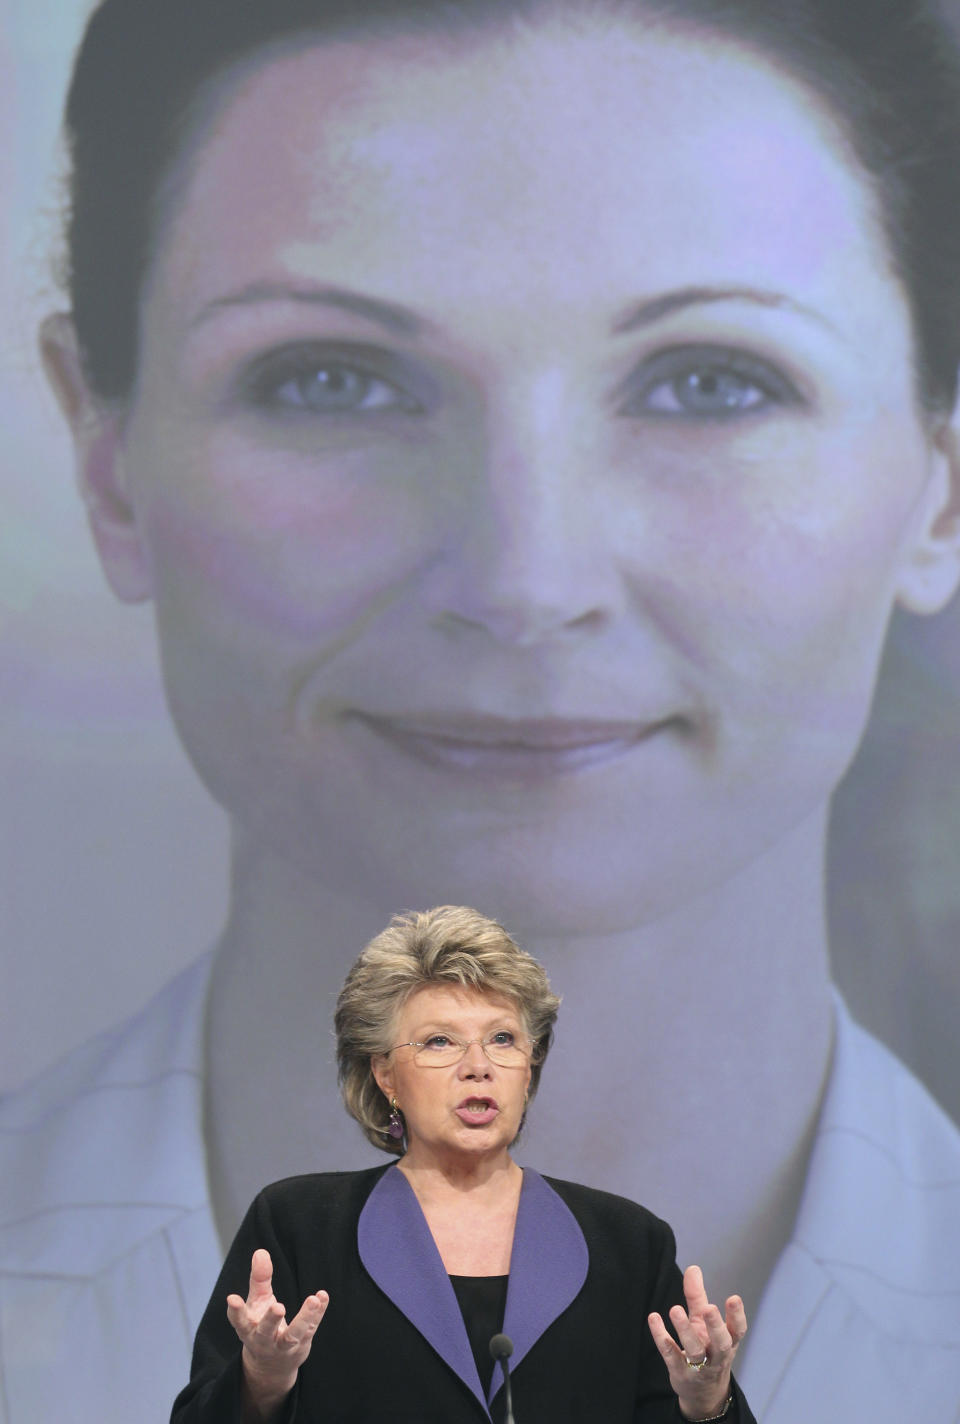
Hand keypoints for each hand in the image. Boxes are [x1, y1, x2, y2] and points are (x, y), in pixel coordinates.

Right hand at [226, 1248, 328, 1418]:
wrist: (272, 1365)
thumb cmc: (260, 1324)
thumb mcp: (257, 1302)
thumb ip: (259, 1279)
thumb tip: (260, 1252)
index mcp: (248, 1328)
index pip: (239, 1320)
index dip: (235, 1311)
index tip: (232, 1298)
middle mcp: (263, 1339)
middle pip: (265, 1331)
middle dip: (271, 1320)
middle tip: (278, 1307)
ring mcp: (283, 1345)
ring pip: (293, 1335)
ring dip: (303, 1319)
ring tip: (312, 1300)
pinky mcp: (302, 1344)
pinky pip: (311, 1328)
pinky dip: (318, 1313)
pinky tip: (323, 1296)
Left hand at [647, 1265, 746, 1420]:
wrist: (702, 1393)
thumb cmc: (706, 1348)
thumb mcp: (703, 1323)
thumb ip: (697, 1297)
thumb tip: (693, 1268)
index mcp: (728, 1342)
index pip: (738, 1330)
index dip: (737, 1316)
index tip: (733, 1297)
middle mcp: (716, 1356)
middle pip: (720, 1343)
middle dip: (715, 1326)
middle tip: (709, 1308)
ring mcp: (699, 1367)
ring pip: (695, 1351)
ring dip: (685, 1331)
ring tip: (675, 1309)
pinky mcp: (680, 1372)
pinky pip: (671, 1355)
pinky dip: (662, 1337)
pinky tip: (654, 1318)